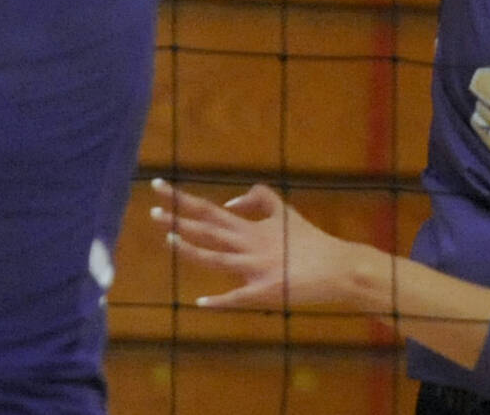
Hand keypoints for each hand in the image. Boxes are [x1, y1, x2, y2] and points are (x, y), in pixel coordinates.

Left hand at [150, 179, 359, 308]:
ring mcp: (256, 269)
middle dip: (179, 218)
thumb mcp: (284, 211)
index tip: (159, 187)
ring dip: (191, 249)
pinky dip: (219, 301)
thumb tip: (230, 200)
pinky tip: (200, 302)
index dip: (182, 200)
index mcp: (250, 227)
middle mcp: (248, 244)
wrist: (337, 267)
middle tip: (152, 208)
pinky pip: (238, 298)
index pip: (209, 209)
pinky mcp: (266, 293)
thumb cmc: (309, 240)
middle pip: (208, 229)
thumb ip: (258, 199)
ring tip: (167, 238)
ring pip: (216, 258)